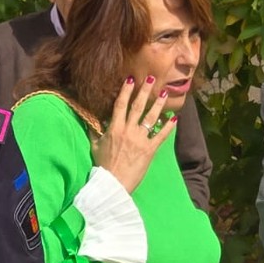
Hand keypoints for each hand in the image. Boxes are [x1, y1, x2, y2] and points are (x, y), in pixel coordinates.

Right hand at [90, 76, 176, 191]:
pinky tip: (175, 118)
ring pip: (151, 118)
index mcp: (114, 129)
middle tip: (151, 78)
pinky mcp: (150, 150)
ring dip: (158, 105)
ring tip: (165, 93)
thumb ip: (94, 131)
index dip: (126, 91)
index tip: (130, 79)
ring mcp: (140, 140)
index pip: (120, 105)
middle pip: (137, 107)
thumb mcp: (95, 147)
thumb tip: (88, 119)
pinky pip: (161, 135)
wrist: (113, 184)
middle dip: (144, 91)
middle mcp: (128, 131)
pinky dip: (168, 126)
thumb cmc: (103, 166)